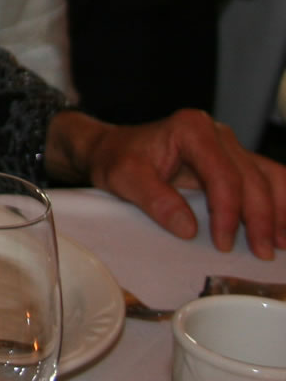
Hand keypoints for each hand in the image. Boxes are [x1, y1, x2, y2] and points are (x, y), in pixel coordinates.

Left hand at [46, 107, 285, 257]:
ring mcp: (231, 146)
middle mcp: (218, 133)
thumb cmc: (118, 159)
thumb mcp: (123, 177)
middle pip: (252, 178)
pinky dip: (281, 202)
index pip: (222, 174)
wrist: (114, 148)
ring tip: (281, 244)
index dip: (228, 211)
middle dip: (260, 218)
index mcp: (191, 130)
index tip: (223, 243)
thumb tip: (189, 228)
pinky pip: (269, 179)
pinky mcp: (236, 160)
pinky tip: (284, 229)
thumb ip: (154, 199)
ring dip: (279, 211)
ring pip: (269, 177)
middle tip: (261, 253)